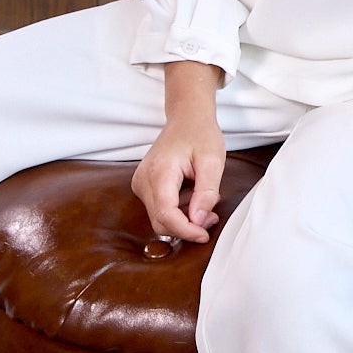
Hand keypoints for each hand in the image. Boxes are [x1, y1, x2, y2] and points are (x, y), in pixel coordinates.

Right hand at [131, 60, 224, 243]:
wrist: (187, 117)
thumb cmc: (200, 135)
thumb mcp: (212, 161)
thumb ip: (206, 193)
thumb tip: (197, 222)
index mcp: (159, 171)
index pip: (165, 214)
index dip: (185, 230)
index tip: (205, 235)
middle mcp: (143, 179)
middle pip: (160, 220)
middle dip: (187, 226)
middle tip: (212, 217)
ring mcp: (140, 183)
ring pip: (159, 218)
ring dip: (184, 218)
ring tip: (205, 201)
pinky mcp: (143, 186)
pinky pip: (159, 209)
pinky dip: (178, 210)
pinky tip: (192, 196)